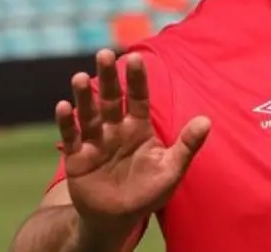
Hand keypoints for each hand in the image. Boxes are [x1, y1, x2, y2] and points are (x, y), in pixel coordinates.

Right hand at [55, 49, 210, 233]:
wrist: (119, 218)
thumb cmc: (149, 192)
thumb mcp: (172, 170)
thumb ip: (187, 145)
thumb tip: (207, 121)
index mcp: (139, 128)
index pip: (139, 98)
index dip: (137, 79)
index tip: (136, 57)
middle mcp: (115, 129)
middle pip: (112, 99)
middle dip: (109, 78)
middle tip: (104, 53)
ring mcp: (95, 142)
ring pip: (89, 114)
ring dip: (85, 96)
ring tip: (80, 77)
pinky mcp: (77, 158)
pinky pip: (71, 137)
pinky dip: (67, 123)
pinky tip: (63, 106)